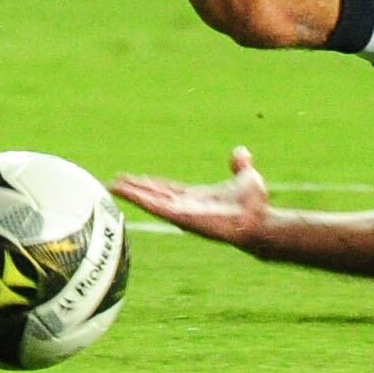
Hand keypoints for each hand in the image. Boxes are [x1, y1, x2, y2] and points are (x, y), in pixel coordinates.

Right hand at [111, 146, 272, 248]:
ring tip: (113, 185)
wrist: (260, 221)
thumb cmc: (255, 205)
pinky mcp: (182, 216)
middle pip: (155, 194)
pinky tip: (125, 192)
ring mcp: (182, 212)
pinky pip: (156, 206)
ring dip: (132, 193)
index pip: (168, 189)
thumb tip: (240, 151)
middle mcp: (186, 206)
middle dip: (136, 188)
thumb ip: (240, 166)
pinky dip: (140, 199)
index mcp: (197, 197)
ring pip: (151, 200)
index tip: (135, 179)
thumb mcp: (246, 178)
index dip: (152, 184)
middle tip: (115, 181)